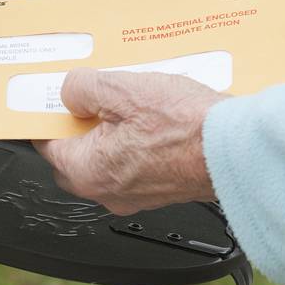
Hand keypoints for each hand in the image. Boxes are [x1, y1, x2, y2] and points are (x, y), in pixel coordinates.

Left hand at [36, 69, 220, 215]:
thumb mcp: (123, 90)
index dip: (50, 115)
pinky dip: (135, 142)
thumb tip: (71, 92)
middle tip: (96, 96)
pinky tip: (154, 119)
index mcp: (87, 171)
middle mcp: (107, 192)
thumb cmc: (186, 127)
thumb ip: (84, 89)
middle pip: (75, 154)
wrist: (236, 151)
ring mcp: (135, 195)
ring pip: (106, 158)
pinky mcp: (160, 189)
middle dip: (80, 124)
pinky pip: (133, 163)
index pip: (47, 143)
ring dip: (111, 131)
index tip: (55, 98)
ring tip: (132, 102)